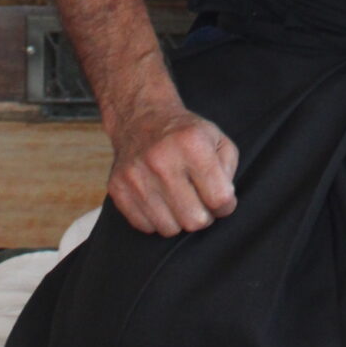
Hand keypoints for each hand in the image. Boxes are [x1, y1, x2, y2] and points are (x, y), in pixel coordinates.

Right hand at [106, 101, 238, 237]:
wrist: (141, 117)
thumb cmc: (185, 134)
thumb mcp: (217, 139)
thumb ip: (228, 170)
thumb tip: (223, 202)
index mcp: (191, 144)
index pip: (219, 198)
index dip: (226, 205)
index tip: (221, 198)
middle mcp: (161, 159)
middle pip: (194, 220)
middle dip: (203, 216)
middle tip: (200, 202)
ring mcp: (136, 175)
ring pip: (169, 229)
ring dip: (179, 219)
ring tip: (179, 200)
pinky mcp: (118, 188)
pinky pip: (146, 227)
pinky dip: (156, 219)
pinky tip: (160, 199)